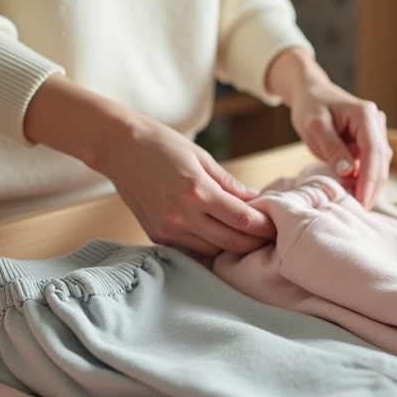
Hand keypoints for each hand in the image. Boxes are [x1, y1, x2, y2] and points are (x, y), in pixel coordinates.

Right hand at [95, 116, 275, 255]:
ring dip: (232, 246)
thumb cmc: (163, 146)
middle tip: (269, 235)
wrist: (120, 148)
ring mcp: (168, 229)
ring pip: (213, 251)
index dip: (265, 227)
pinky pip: (192, 248)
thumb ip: (231, 184)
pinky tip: (217, 234)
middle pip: (232, 242)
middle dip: (255, 242)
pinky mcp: (157, 235)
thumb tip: (257, 202)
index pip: (243, 220)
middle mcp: (182, 215)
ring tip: (246, 235)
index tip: (276, 225)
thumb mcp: (202, 158)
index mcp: (198, 191)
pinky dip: (209, 245)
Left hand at [266, 48, 392, 208]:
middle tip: (358, 211)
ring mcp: (375, 134)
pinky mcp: (368, 144)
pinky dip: (362, 180)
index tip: (363, 201)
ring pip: (378, 166)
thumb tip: (348, 172)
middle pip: (381, 161)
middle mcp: (376, 123)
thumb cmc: (311, 106)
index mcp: (365, 115)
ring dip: (367, 185)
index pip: (374, 151)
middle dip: (371, 187)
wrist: (311, 94)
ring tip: (353, 204)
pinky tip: (352, 193)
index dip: (370, 179)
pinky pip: (370, 166)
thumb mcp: (315, 126)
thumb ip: (332, 148)